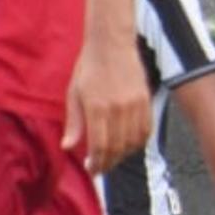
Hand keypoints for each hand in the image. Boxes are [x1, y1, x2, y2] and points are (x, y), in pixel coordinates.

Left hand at [64, 39, 150, 172]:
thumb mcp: (74, 94)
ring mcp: (134, 104)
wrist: (111, 44)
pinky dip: (138, 142)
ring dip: (123, 155)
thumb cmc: (88, 68)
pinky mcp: (146, 100)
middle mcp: (118, 108)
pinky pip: (146, 130)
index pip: (100, 146)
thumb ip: (74, 123)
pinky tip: (129, 145)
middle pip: (117, 148)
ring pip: (133, 142)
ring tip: (113, 157)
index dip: (97, 163)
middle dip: (108, 163)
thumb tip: (68, 147)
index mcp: (97, 107)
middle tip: (101, 168)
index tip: (92, 169)